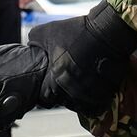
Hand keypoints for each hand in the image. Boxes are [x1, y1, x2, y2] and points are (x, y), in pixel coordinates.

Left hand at [27, 1, 136, 116]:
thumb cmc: (76, 31)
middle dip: (64, 96)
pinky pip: (97, 104)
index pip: (45, 98)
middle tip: (67, 85)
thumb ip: (34, 41)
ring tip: (82, 88)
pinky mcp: (105, 92)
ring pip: (81, 106)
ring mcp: (89, 92)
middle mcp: (71, 89)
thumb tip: (29, 47)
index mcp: (56, 77)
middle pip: (63, 103)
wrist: (107, 31)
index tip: (51, 85)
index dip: (46, 93)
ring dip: (80, 99)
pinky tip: (95, 91)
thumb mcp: (48, 31)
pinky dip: (95, 100)